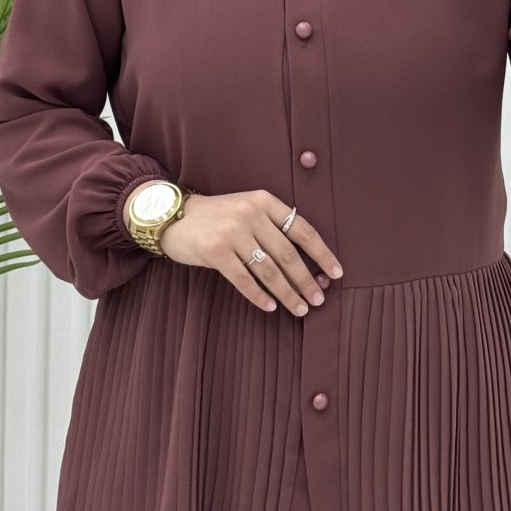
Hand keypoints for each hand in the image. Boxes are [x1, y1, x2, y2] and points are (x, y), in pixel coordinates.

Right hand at [158, 191, 341, 315]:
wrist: (174, 216)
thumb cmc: (218, 217)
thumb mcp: (248, 209)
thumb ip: (273, 228)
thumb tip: (307, 264)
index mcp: (265, 201)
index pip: (302, 230)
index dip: (322, 254)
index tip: (336, 274)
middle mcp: (251, 214)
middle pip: (288, 254)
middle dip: (306, 281)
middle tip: (318, 299)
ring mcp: (232, 232)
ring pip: (269, 270)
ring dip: (287, 293)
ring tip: (300, 309)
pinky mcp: (215, 251)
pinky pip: (244, 279)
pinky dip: (259, 296)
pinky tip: (271, 307)